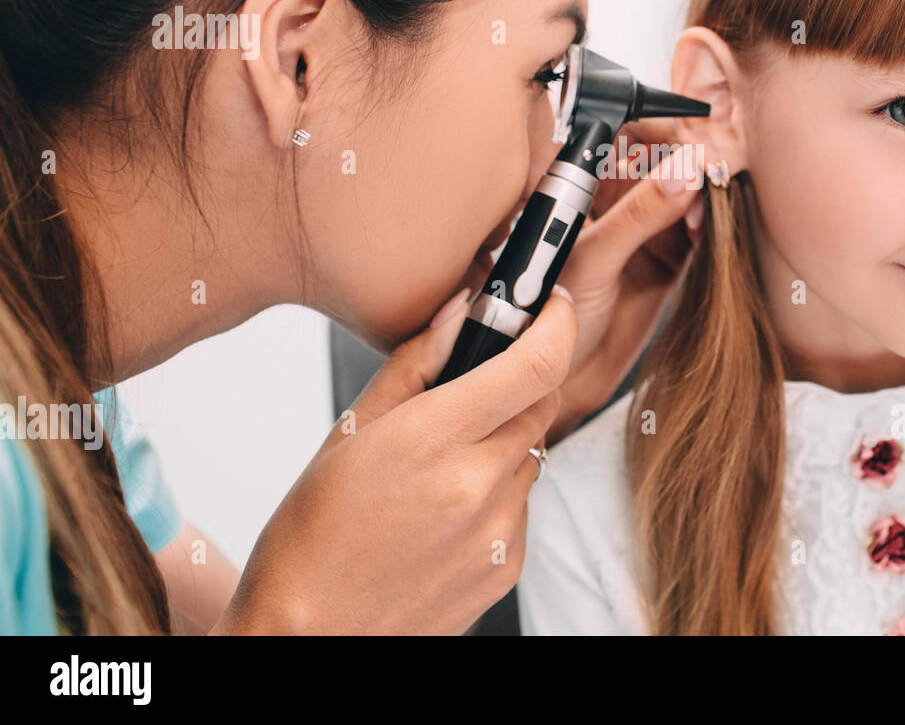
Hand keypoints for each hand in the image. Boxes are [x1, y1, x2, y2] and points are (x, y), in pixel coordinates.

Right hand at [210, 285, 577, 634]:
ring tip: (438, 468)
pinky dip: (496, 492)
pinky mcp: (507, 565)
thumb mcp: (352, 429)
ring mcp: (500, 530)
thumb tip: (462, 310)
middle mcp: (479, 485)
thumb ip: (417, 362)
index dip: (559, 322)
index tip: (556, 305)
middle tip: (472, 392)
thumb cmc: (313, 536)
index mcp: (436, 439)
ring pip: (531, 453)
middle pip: (542, 404)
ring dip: (502, 442)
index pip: (538, 363)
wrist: (311, 635)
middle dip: (520, 383)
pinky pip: (522, 503)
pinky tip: (443, 510)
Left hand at [547, 120, 705, 439]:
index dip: (657, 125)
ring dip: (701, 189)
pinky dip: (708, 221)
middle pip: (660, 153)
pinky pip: (696, 224)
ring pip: (683, 187)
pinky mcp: (666, 255)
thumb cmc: (544, 320)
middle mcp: (609, 197)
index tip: (690, 134)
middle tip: (709, 168)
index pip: (622, 131)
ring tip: (705, 205)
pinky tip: (704, 227)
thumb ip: (639, 214)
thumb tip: (684, 169)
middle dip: (688, 155)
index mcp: (575, 182)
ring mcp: (640, 224)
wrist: (557, 382)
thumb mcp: (592, 259)